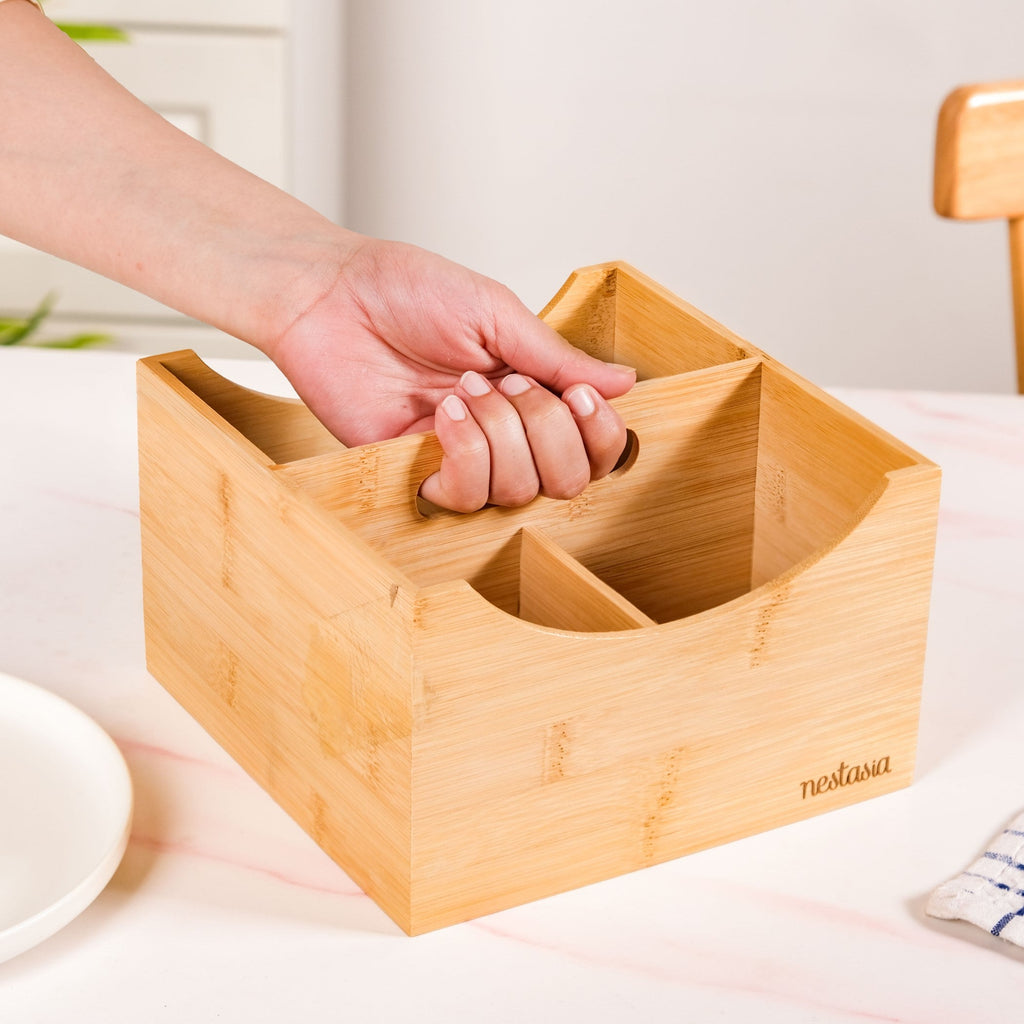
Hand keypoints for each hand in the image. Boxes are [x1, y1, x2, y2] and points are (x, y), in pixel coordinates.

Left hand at [268, 238, 635, 511]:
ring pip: (518, 491)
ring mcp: (463, 456)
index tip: (577, 395)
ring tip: (461, 389)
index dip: (598, 433)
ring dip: (499, 434)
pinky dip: (464, 454)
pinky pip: (465, 496)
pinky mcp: (417, 473)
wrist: (329, 296)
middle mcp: (505, 432)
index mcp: (532, 391)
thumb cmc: (405, 289)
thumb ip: (557, 357)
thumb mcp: (495, 312)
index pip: (593, 446)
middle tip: (508, 383)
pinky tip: (442, 416)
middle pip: (566, 479)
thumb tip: (623, 384)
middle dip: (547, 430)